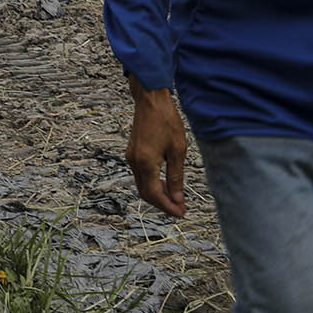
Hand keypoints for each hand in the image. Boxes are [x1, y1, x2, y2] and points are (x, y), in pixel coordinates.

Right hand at [126, 79, 187, 216]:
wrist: (151, 98)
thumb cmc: (166, 120)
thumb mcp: (177, 149)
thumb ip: (176, 176)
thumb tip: (177, 198)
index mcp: (145, 162)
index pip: (154, 194)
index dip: (168, 207)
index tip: (181, 213)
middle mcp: (134, 162)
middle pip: (145, 193)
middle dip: (162, 203)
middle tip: (179, 208)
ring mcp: (131, 157)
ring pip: (142, 185)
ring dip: (157, 193)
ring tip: (175, 196)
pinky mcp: (132, 152)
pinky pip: (140, 175)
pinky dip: (152, 183)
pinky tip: (165, 181)